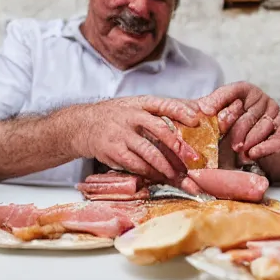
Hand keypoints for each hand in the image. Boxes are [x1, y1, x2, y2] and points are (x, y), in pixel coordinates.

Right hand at [76, 96, 201, 181]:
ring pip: (149, 152)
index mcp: (140, 103)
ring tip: (177, 175)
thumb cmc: (116, 116)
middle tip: (192, 159)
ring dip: (166, 165)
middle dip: (178, 146)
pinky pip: (136, 164)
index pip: (164, 104)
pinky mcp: (113, 151)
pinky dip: (149, 172)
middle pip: (160, 130)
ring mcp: (121, 134)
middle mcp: (131, 116)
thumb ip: (161, 110)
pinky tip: (158, 176)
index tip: (197, 120)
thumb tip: (195, 111)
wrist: (82, 125)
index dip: (181, 111)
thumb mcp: (136, 106)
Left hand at [196, 81, 279, 162]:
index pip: (233, 91)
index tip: (207, 112)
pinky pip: (276, 139)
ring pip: (263, 127)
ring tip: (239, 151)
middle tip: (230, 144)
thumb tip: (204, 109)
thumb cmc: (234, 124)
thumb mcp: (219, 113)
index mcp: (245, 91)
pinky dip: (264, 148)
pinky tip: (252, 154)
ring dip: (249, 142)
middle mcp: (261, 99)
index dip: (219, 101)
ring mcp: (274, 113)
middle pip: (248, 115)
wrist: (257, 137)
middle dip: (237, 131)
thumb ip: (211, 107)